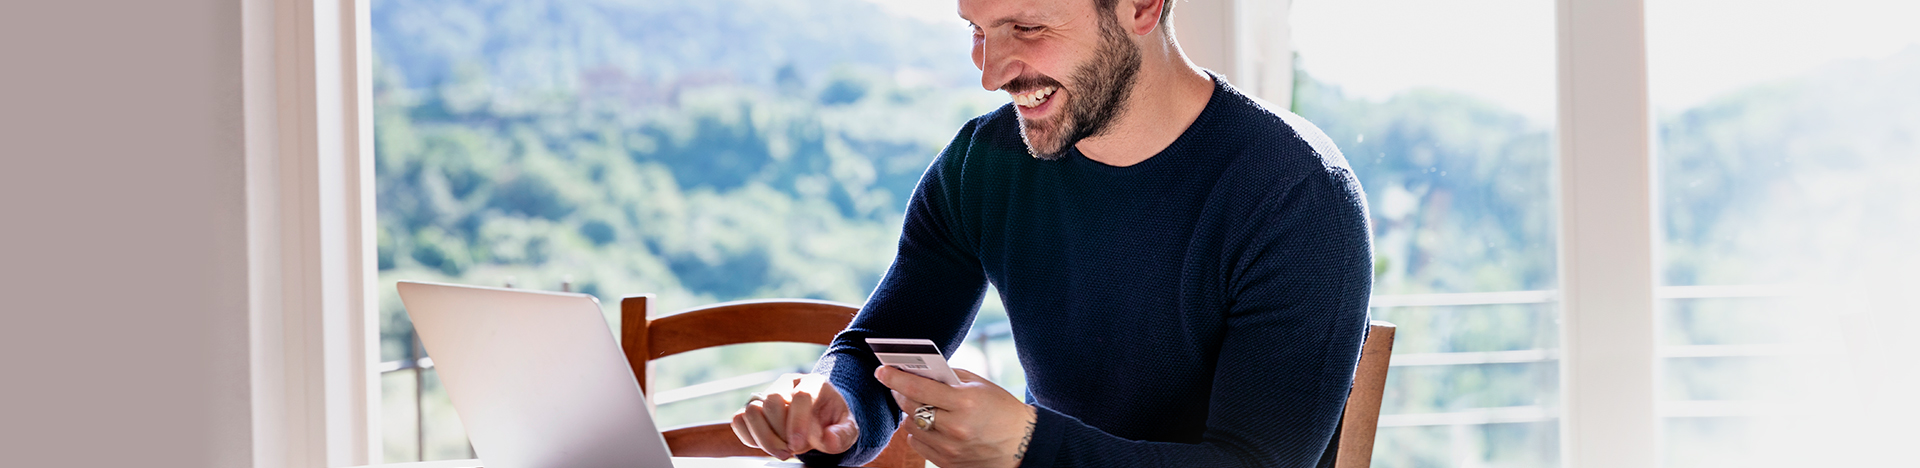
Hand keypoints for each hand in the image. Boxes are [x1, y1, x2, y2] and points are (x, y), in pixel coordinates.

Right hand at [730, 373, 858, 459]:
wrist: (821, 420)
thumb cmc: (833, 423)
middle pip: (772, 401)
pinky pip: (738, 419)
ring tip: (781, 451)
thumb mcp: (848, 429)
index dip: (797, 423)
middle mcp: (788, 384)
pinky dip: (749, 436)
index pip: (801, 396)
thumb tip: (828, 440)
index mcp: (814, 383)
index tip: (798, 446)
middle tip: (792, 451)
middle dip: (780, 432)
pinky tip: (767, 445)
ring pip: (751, 409)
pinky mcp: (754, 409)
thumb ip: (842, 435)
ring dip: (763, 436)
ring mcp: (768, 394)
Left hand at [876, 366, 1036, 467]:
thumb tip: (918, 371)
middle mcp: (954, 428)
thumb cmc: (1001, 408)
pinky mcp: (947, 463)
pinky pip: (917, 444)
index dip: (895, 378)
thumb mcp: (979, 385)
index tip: (881, 371)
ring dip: (910, 413)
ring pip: (910, 426)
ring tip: (919, 405)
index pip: (918, 388)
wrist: (1022, 444)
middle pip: (910, 407)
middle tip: (898, 385)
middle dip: (900, 393)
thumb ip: (948, 377)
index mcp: (964, 403)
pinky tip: (929, 424)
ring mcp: (949, 449)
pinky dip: (918, 432)